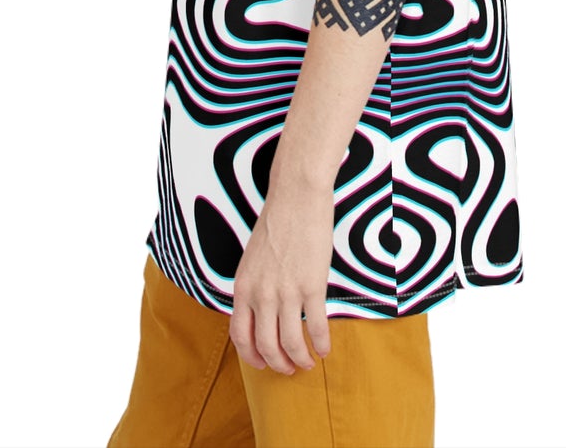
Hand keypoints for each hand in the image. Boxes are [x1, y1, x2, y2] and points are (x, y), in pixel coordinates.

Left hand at [229, 181, 333, 372]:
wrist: (296, 196)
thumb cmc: (277, 222)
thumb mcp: (253, 258)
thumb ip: (254, 287)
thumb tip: (263, 313)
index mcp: (242, 286)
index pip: (240, 336)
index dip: (251, 357)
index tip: (262, 364)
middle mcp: (260, 294)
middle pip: (265, 347)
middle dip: (278, 364)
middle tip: (289, 369)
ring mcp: (286, 291)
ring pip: (290, 344)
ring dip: (300, 360)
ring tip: (308, 363)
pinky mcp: (311, 286)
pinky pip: (317, 327)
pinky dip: (321, 344)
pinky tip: (325, 349)